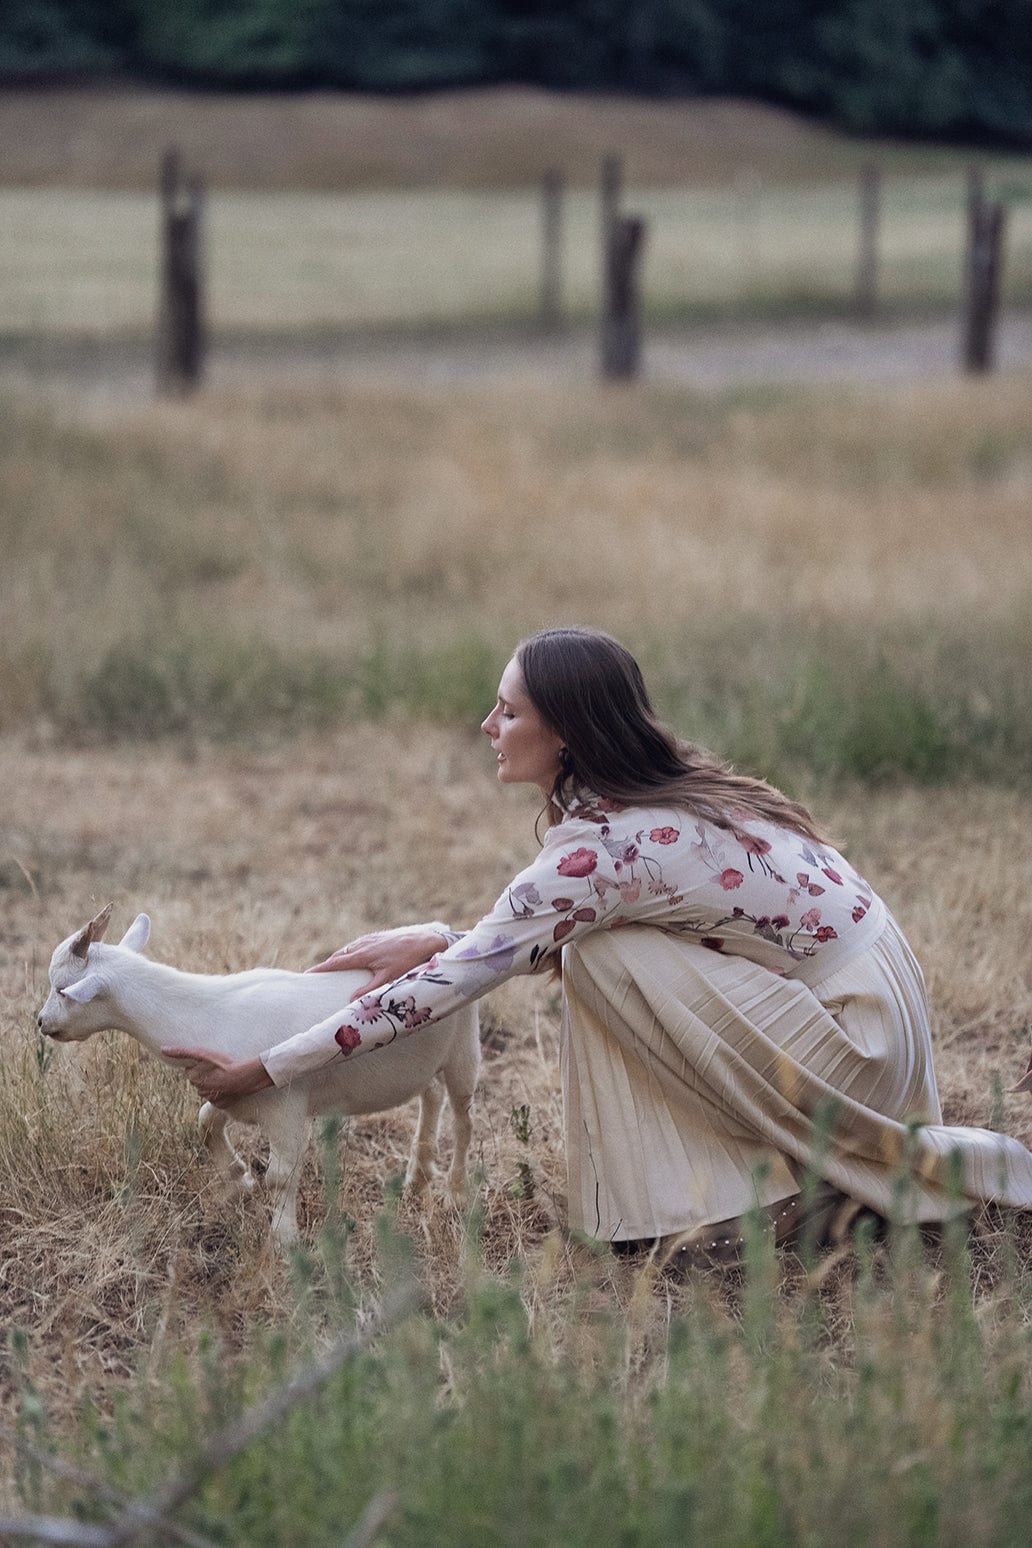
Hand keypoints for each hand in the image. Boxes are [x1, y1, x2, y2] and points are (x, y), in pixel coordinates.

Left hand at [162, 1046, 272, 1107]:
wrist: (245, 1077)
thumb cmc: (224, 1063)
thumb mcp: (202, 1053)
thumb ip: (182, 1051)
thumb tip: (162, 1049)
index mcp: (194, 1078)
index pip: (191, 1071)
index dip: (200, 1065)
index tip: (210, 1062)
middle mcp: (200, 1091)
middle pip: (199, 1081)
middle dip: (206, 1076)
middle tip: (218, 1068)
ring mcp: (211, 1099)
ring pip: (208, 1090)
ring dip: (214, 1085)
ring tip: (224, 1076)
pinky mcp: (221, 1105)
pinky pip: (218, 1098)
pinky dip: (222, 1093)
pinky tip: (228, 1086)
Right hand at [306, 930, 446, 997]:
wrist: (425, 940)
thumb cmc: (408, 960)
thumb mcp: (388, 979)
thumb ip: (369, 991)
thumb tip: (350, 1001)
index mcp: (362, 954)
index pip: (335, 963)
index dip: (320, 969)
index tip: (307, 975)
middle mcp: (363, 945)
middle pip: (339, 956)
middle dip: (327, 965)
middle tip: (317, 975)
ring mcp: (370, 939)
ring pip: (349, 949)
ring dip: (339, 959)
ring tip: (333, 969)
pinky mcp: (378, 937)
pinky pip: (358, 945)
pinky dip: (350, 953)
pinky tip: (355, 957)